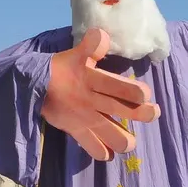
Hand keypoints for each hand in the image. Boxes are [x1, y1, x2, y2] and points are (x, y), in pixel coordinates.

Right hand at [42, 28, 160, 160]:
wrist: (33, 87)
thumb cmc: (61, 69)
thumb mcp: (76, 54)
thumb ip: (92, 46)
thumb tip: (103, 34)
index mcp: (91, 80)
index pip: (114, 86)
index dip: (132, 91)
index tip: (146, 95)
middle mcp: (90, 100)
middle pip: (118, 108)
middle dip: (140, 113)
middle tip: (154, 113)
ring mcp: (83, 118)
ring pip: (108, 133)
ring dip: (123, 140)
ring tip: (130, 141)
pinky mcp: (75, 130)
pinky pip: (91, 146)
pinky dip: (102, 152)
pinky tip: (110, 152)